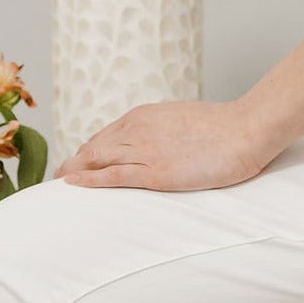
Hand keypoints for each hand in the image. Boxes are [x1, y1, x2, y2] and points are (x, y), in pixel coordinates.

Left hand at [57, 99, 273, 192]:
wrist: (247, 129)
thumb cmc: (225, 127)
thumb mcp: (184, 121)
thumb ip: (165, 131)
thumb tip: (162, 144)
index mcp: (144, 116)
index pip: (104, 136)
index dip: (88, 152)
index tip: (77, 164)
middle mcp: (137, 129)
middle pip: (93, 148)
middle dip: (73, 163)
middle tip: (57, 178)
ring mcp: (145, 150)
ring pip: (96, 160)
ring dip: (74, 172)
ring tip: (57, 186)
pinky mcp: (155, 172)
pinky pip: (112, 176)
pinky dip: (89, 180)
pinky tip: (72, 184)